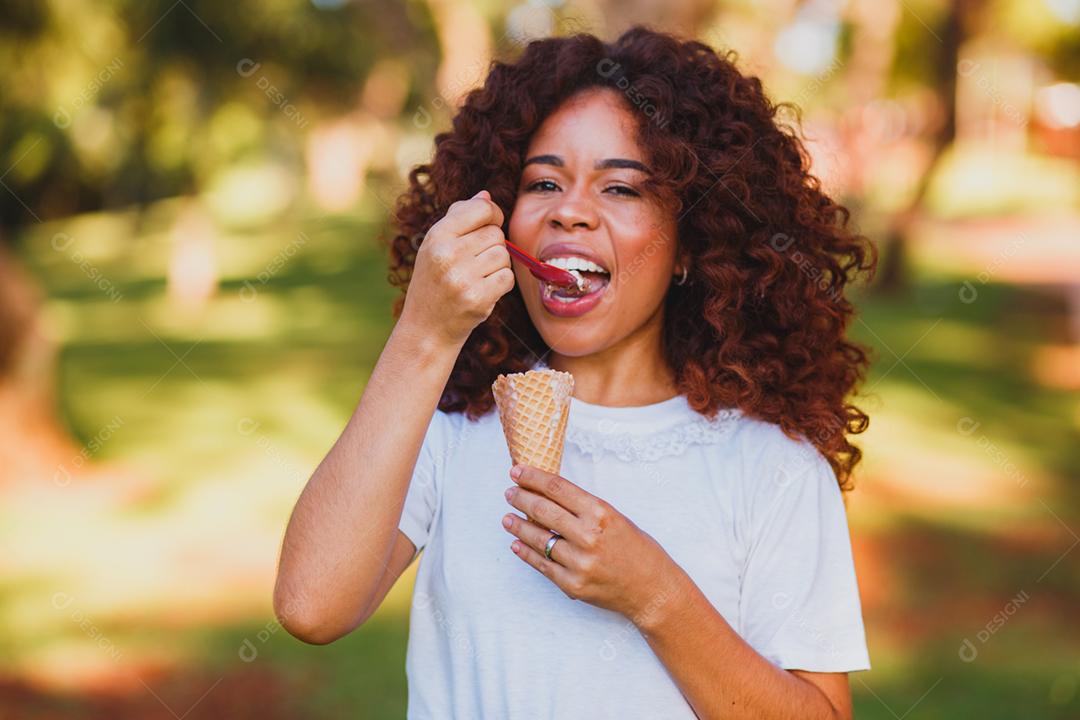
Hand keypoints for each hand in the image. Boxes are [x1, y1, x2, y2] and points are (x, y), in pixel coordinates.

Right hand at [399, 189, 514, 347]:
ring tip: (477, 277)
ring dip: (497, 266)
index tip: (490, 224)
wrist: (426, 328)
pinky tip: (484, 290)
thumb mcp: (435, 245)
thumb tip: (485, 195)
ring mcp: (462, 278)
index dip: (493, 214)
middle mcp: (447, 254)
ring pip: (503, 256)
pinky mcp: (478, 299)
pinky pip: (507, 278)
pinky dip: (501, 284)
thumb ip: (459, 217)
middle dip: (492, 246)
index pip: (482, 209)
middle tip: (475, 262)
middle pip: (496, 234)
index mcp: (437, 235)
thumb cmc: (433, 282)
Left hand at [501, 464, 681, 621]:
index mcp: (601, 513)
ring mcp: (579, 563)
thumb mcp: (616, 518)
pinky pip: (542, 565)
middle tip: (510, 493)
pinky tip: (517, 544)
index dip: (533, 477)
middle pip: (543, 510)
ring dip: (518, 526)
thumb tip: (549, 496)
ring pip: (537, 538)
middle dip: (521, 498)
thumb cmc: (638, 550)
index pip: (558, 488)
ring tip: (507, 518)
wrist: (652, 590)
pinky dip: (526, 552)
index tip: (517, 471)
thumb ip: (585, 509)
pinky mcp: (572, 585)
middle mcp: (588, 536)